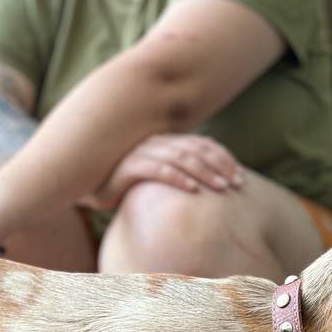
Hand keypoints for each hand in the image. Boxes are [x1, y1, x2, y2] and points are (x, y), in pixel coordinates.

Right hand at [85, 133, 243, 210]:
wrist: (91, 190)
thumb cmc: (130, 187)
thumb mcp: (160, 178)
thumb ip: (182, 174)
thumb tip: (214, 182)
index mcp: (167, 141)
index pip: (203, 144)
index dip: (224, 158)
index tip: (241, 177)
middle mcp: (156, 142)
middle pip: (195, 150)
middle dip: (219, 167)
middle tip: (235, 185)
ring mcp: (141, 152)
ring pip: (180, 158)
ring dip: (203, 173)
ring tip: (219, 188)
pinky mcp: (128, 167)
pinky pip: (157, 170)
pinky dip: (176, 178)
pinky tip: (192, 189)